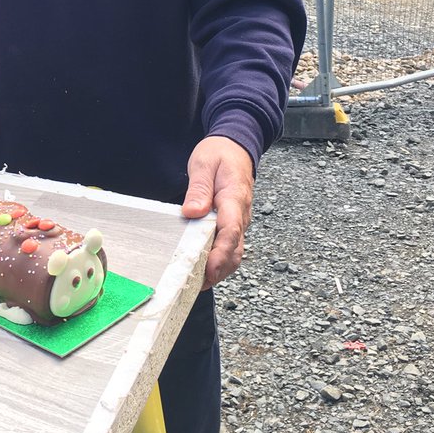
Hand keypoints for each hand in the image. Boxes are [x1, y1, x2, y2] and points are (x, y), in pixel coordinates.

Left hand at [182, 135, 253, 288]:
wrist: (237, 147)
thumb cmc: (220, 154)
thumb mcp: (204, 163)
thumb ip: (199, 188)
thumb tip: (192, 212)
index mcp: (234, 198)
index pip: (231, 230)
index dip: (220, 253)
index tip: (207, 269)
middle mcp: (241, 214)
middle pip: (235, 250)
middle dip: (218, 270)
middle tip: (196, 285)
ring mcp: (239, 221)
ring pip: (234, 252)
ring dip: (218, 270)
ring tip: (195, 283)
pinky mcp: (233, 224)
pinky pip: (229, 247)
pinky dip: (218, 261)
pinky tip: (200, 269)